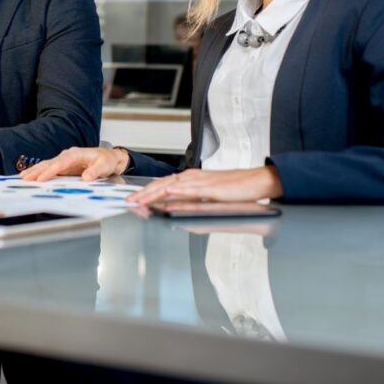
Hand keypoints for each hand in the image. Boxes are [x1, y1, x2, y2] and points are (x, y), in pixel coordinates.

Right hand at [19, 147, 128, 181]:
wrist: (110, 158)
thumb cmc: (107, 160)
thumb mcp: (104, 166)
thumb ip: (95, 171)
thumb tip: (86, 177)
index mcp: (76, 154)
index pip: (61, 163)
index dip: (50, 170)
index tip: (41, 178)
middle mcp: (68, 155)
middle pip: (49, 163)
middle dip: (37, 171)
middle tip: (25, 178)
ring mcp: (64, 160)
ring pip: (46, 165)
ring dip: (34, 171)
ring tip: (22, 177)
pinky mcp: (63, 166)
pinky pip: (49, 168)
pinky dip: (39, 172)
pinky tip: (31, 176)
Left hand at [127, 166, 283, 204]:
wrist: (255, 181)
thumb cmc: (234, 189)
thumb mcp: (207, 195)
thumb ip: (190, 199)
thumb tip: (173, 207)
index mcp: (189, 178)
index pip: (162, 185)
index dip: (145, 192)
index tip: (132, 200)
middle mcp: (191, 177)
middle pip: (161, 184)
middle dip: (143, 194)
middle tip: (128, 202)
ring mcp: (199, 181)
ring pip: (171, 186)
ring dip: (153, 193)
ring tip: (139, 200)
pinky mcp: (210, 187)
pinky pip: (190, 188)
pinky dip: (177, 190)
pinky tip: (166, 192)